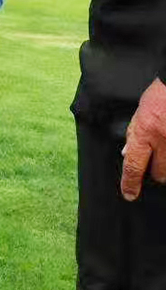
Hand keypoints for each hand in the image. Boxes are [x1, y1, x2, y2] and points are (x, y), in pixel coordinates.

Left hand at [121, 78, 165, 200]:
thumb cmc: (160, 94)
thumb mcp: (140, 113)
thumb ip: (134, 135)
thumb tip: (128, 155)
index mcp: (145, 133)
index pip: (134, 166)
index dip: (130, 184)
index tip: (129, 194)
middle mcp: (163, 139)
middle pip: (160, 173)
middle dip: (156, 172)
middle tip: (155, 163)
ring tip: (164, 151)